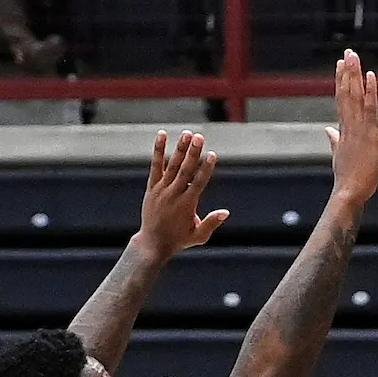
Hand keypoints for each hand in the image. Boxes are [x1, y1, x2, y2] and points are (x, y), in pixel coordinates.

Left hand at [134, 130, 227, 261]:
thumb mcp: (199, 236)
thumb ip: (211, 223)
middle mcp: (173, 194)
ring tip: (187, 134)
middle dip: (193, 153)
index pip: (198, 183)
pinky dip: (158, 151)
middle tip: (200, 137)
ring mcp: (161, 190)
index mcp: (187, 204)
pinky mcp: (152, 187)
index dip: (206, 168)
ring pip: (171, 165)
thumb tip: (226, 212)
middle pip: (184, 170)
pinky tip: (163, 135)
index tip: (212, 155)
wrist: (152, 243)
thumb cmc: (179, 240)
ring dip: (180, 149)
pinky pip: (156, 166)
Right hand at [324, 49, 377, 205]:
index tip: (341, 65)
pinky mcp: (367, 134)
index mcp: (344, 129)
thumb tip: (328, 131)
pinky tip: (370, 76)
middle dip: (347, 72)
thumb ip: (334, 140)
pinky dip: (370, 92)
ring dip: (354, 75)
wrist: (349, 192)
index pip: (342, 100)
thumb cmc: (347, 179)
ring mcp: (357, 128)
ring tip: (353, 56)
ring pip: (354, 96)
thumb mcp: (339, 156)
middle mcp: (348, 125)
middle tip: (348, 52)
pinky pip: (369, 109)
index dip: (341, 81)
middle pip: (346, 93)